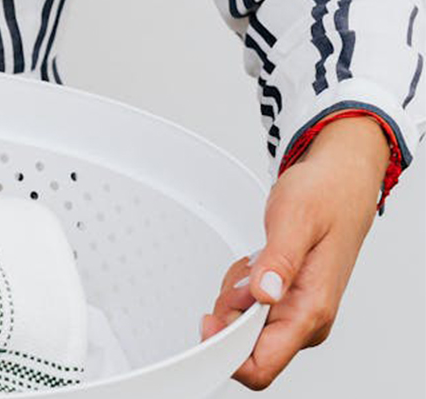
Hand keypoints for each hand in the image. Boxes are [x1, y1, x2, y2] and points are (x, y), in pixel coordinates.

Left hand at [200, 116, 391, 389]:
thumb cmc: (325, 196)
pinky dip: (241, 289)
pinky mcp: (288, 304)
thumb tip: (265, 295)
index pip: (263, 365)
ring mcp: (298, 313)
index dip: (226, 354)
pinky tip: (257, 265)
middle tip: (243, 272)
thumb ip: (279, 260)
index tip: (209, 323)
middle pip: (245, 348)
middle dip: (229, 314)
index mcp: (312, 309)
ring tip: (256, 262)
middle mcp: (307, 320)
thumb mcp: (295, 219)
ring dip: (235, 297)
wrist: (341, 183)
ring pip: (242, 328)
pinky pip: (247, 311)